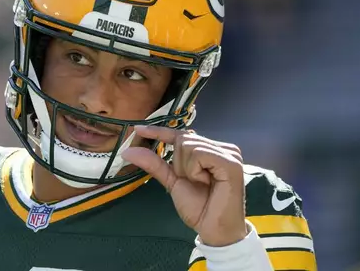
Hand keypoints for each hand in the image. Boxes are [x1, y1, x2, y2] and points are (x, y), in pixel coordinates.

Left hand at [121, 126, 246, 246]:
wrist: (214, 230)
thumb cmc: (199, 207)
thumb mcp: (172, 182)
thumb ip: (154, 164)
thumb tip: (128, 151)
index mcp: (211, 150)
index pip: (182, 135)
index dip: (160, 131)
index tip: (138, 128)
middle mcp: (222, 148)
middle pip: (183, 139)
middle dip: (178, 163)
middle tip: (192, 182)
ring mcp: (229, 153)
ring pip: (188, 145)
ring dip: (186, 169)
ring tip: (201, 183)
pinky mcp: (231, 162)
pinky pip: (199, 154)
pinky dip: (194, 170)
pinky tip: (205, 182)